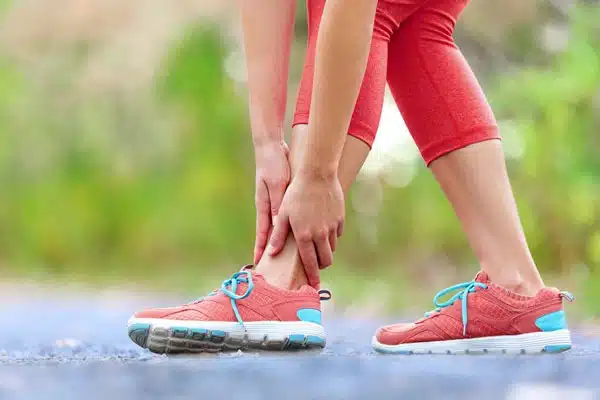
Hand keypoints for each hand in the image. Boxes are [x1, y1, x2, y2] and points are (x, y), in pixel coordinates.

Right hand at [253, 140, 290, 263]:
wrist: (271, 147)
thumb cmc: (273, 164)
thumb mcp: (276, 184)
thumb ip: (278, 203)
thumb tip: (278, 223)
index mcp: (264, 205)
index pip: (263, 232)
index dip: (261, 248)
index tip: (258, 263)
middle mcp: (268, 206)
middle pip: (270, 234)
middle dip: (271, 250)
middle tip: (272, 266)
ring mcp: (274, 202)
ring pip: (279, 226)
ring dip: (281, 241)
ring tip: (286, 256)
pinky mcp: (281, 196)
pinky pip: (286, 216)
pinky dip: (289, 226)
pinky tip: (296, 232)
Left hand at [268, 171, 343, 287]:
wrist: (317, 175)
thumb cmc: (295, 193)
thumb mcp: (283, 214)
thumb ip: (278, 235)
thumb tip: (272, 253)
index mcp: (304, 236)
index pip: (310, 264)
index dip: (312, 277)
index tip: (315, 287)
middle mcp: (320, 235)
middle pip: (326, 261)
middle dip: (321, 266)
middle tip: (315, 264)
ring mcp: (332, 227)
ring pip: (332, 248)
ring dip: (326, 250)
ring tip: (317, 244)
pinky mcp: (340, 219)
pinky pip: (337, 234)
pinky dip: (331, 235)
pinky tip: (324, 228)